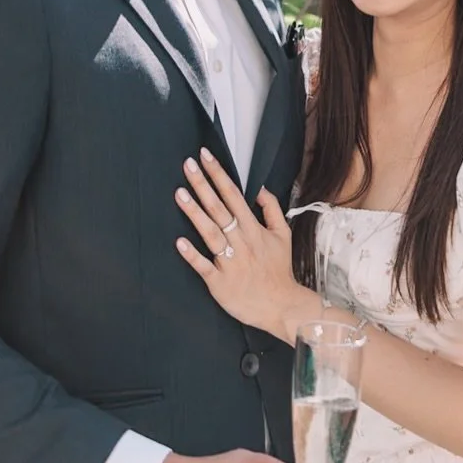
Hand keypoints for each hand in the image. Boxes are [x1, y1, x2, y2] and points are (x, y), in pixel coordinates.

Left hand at [175, 149, 315, 342]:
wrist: (282, 306)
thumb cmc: (279, 270)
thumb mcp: (283, 235)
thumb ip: (272, 210)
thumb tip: (259, 189)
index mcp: (253, 229)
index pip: (233, 195)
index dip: (219, 175)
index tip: (205, 156)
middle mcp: (240, 241)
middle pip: (219, 208)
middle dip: (203, 185)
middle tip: (188, 164)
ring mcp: (230, 262)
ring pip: (210, 233)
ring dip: (195, 213)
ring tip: (180, 193)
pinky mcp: (220, 282)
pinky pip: (204, 266)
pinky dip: (192, 255)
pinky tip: (179, 242)